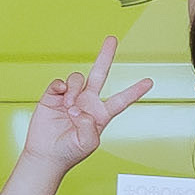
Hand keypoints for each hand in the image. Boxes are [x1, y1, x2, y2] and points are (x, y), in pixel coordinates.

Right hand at [26, 33, 150, 170]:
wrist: (45, 155)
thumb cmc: (69, 152)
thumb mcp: (88, 144)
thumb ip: (89, 126)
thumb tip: (78, 108)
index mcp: (101, 114)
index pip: (121, 100)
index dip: (135, 91)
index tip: (149, 81)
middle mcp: (87, 102)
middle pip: (100, 74)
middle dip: (106, 56)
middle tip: (112, 39)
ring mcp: (71, 97)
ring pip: (78, 78)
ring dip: (74, 91)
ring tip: (69, 107)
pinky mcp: (53, 96)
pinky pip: (60, 82)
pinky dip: (61, 88)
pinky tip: (60, 98)